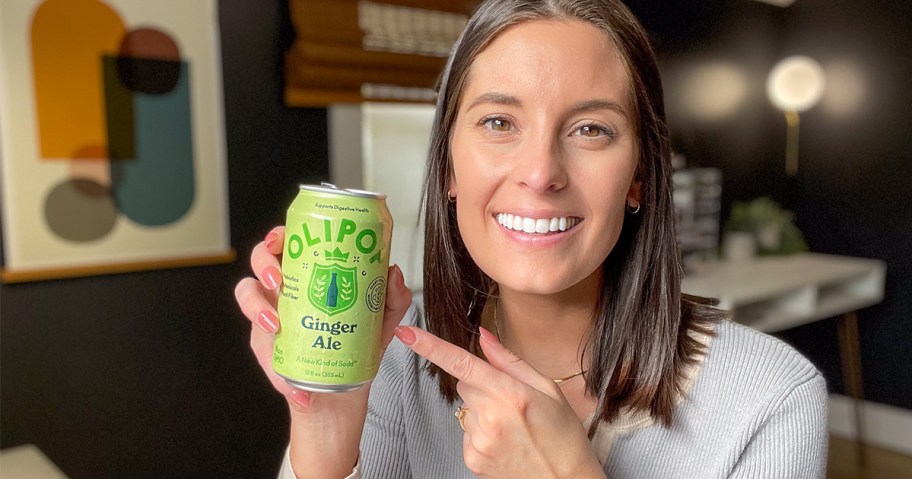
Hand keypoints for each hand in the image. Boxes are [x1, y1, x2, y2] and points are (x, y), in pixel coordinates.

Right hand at [235, 226, 412, 477]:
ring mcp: (271, 315)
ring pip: (246, 295)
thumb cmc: (357, 346)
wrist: (342, 393)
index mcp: (310, 272)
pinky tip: (296, 384)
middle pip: (260, 259)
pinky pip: (261, 349)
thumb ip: (392, 297)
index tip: (282, 237)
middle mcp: (286, 288)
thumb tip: (393, 273)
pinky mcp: (266, 347)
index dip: (278, 235)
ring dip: (256, 308)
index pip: (288, 243)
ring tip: (277, 326)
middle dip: (263, 263)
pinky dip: (275, 368)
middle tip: (278, 279)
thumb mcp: (382, 320)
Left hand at [394, 326, 604, 478]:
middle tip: (512, 402)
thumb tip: (483, 336)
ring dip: (482, 411)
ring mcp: (478, 441)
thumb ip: (510, 361)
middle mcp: (490, 417)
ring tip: (513, 427)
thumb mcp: (548, 390)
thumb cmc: (563, 437)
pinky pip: (466, 431)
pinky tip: (504, 442)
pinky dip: (480, 432)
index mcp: (511, 394)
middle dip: (482, 385)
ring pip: (465, 407)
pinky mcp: (471, 459)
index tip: (406, 333)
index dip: (430, 346)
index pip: (461, 363)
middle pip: (464, 383)